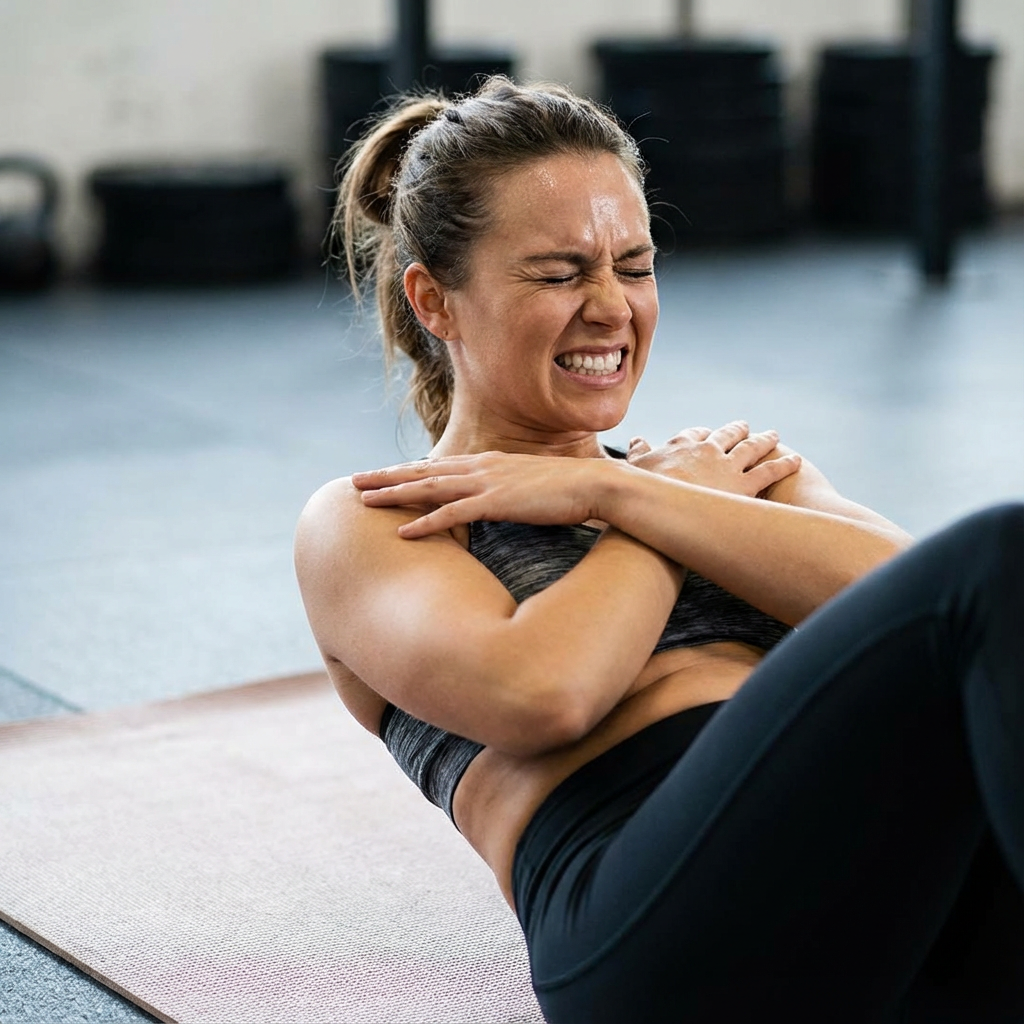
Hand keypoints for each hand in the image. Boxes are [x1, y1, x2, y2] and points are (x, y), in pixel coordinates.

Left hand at [352, 452, 605, 537]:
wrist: (596, 485)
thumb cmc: (569, 490)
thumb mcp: (530, 486)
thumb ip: (509, 491)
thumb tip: (499, 503)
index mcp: (489, 463)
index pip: (439, 467)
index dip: (407, 471)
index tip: (383, 475)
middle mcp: (482, 467)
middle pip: (423, 471)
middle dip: (387, 476)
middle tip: (355, 481)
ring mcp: (488, 482)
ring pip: (429, 488)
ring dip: (394, 494)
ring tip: (364, 501)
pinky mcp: (497, 501)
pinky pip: (452, 513)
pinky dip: (424, 523)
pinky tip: (403, 533)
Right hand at [626, 421, 800, 497]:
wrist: (651, 505)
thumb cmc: (638, 489)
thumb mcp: (634, 466)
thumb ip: (638, 451)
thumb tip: (636, 440)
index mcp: (681, 444)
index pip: (695, 434)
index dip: (703, 433)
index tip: (707, 433)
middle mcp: (707, 450)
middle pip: (727, 435)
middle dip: (737, 430)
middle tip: (746, 426)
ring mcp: (726, 467)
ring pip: (752, 449)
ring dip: (765, 441)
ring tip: (774, 436)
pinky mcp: (741, 487)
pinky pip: (769, 472)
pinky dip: (783, 466)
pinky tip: (795, 462)